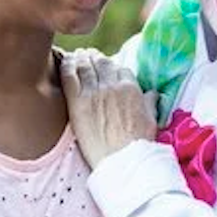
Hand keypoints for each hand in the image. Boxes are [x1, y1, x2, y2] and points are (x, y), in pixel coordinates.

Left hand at [60, 49, 155, 168]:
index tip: (105, 66)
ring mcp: (94, 92)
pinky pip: (69, 76)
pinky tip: (65, 62)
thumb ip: (150, 103)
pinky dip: (67, 66)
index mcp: (131, 88)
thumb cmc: (139, 145)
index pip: (118, 67)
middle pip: (101, 63)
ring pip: (84, 66)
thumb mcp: (151, 120)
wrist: (122, 161)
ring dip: (80, 58)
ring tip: (76, 56)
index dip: (110, 65)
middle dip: (94, 58)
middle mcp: (112, 85)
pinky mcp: (78, 102)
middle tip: (88, 57)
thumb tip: (152, 94)